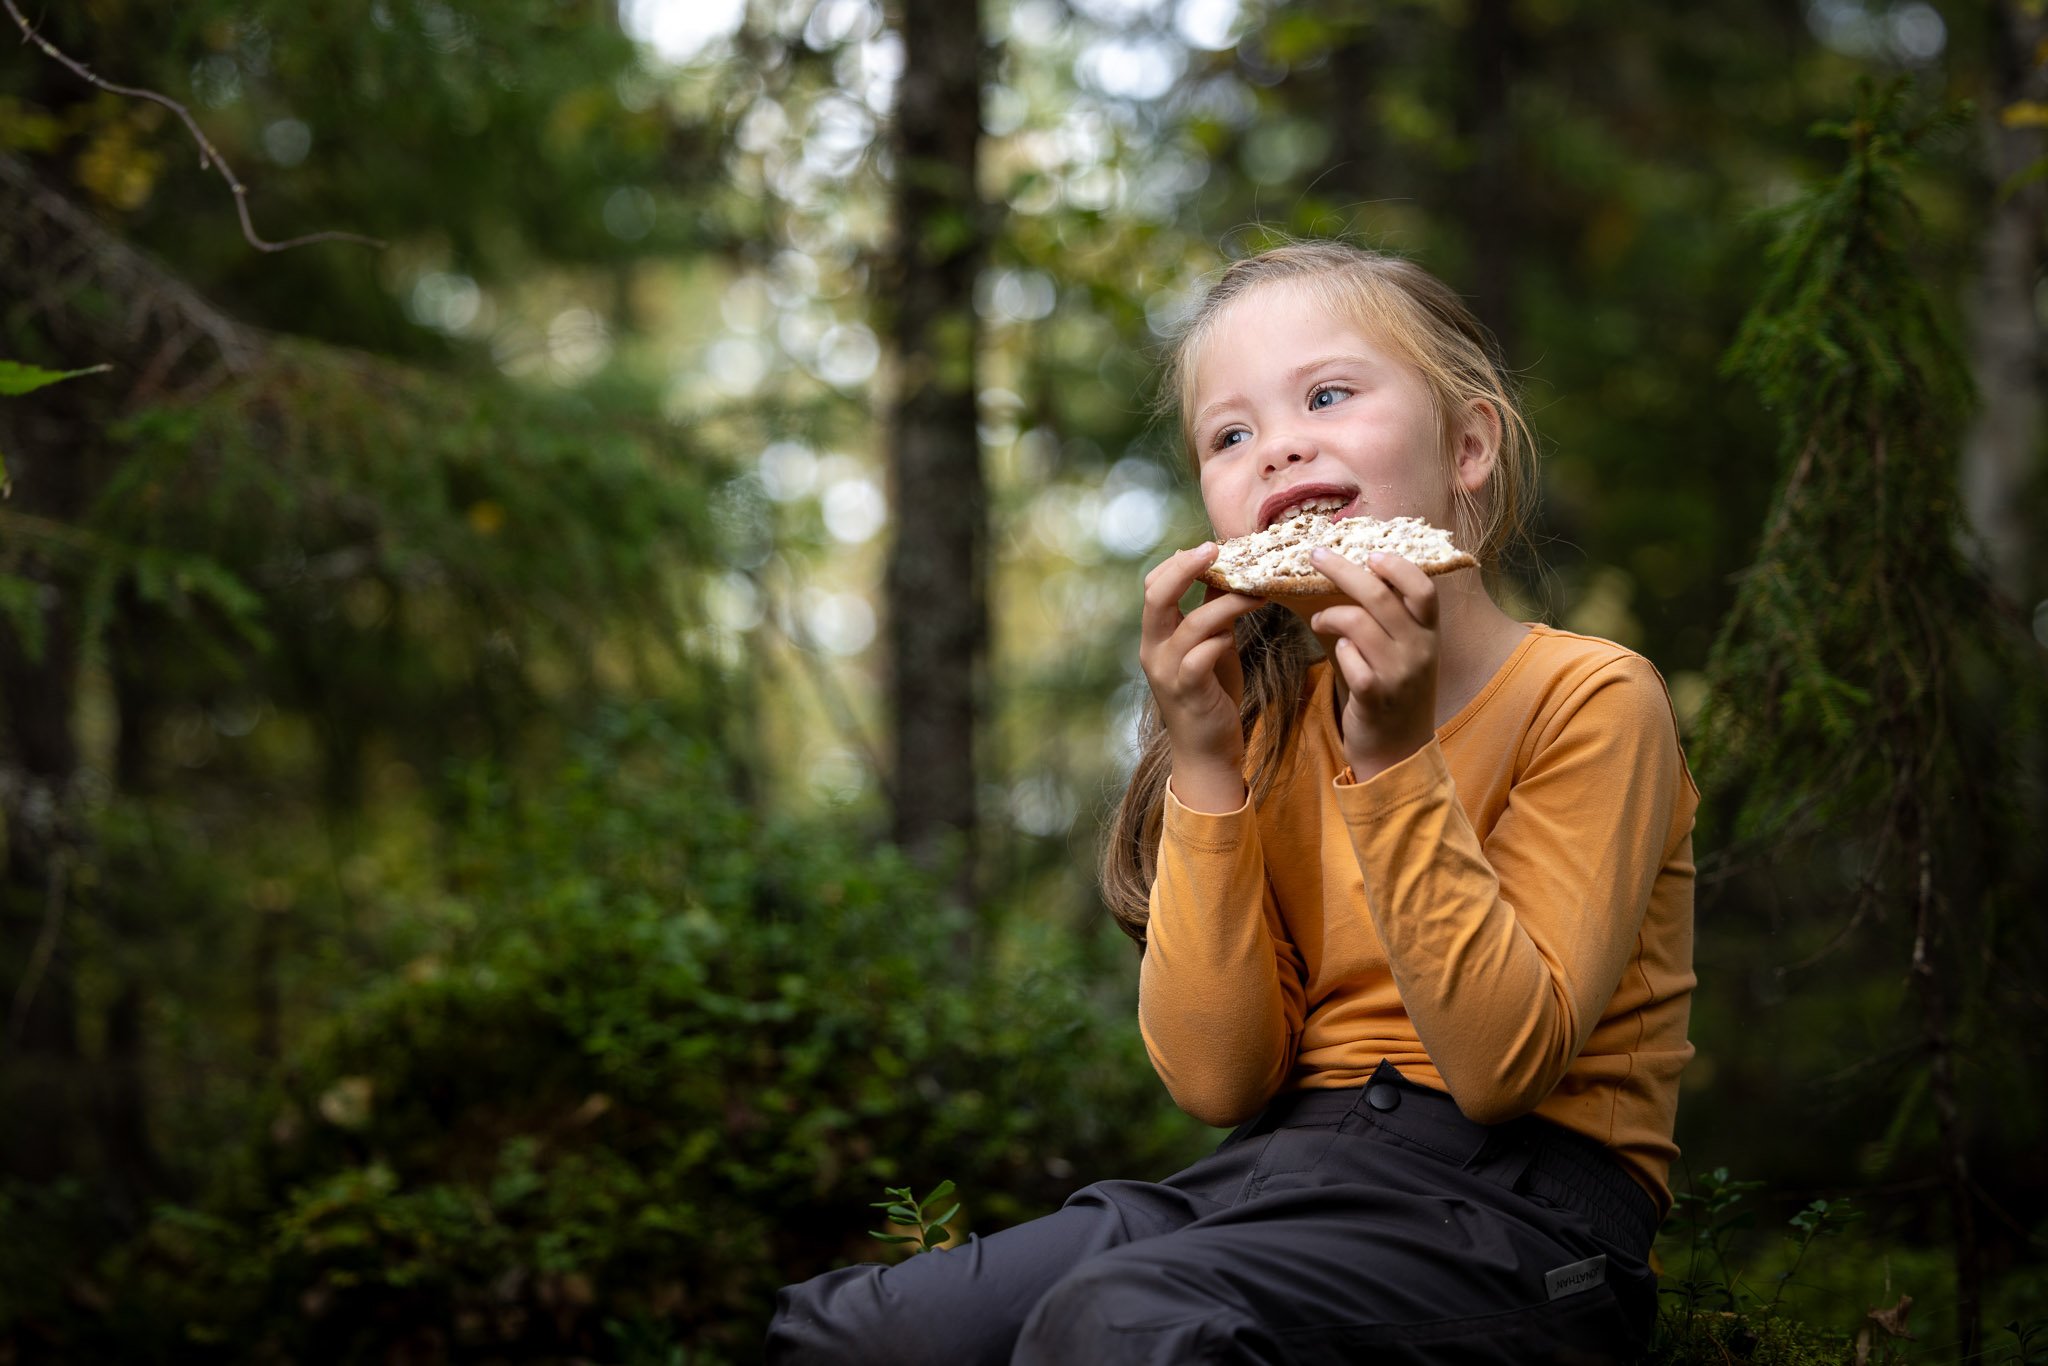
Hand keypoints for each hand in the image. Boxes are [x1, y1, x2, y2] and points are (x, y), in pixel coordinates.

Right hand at [1139, 543, 1267, 811]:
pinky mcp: (1188, 691)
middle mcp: (1153, 650)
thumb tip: (1229, 575)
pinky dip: (1222, 638)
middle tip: (1216, 549)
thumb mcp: (1212, 646)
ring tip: (1258, 591)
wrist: (1207, 752)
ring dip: (1227, 602)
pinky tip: (1241, 632)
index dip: (1178, 562)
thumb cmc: (1211, 695)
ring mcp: (1167, 671)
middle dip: (1186, 567)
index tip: (1211, 548)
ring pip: (1191, 623)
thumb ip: (1213, 614)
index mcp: (1156, 636)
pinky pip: (1201, 655)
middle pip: (1157, 595)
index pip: (1154, 585)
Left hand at [1307, 548, 1439, 781]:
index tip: (1370, 553)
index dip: (1397, 566)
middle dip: (1343, 570)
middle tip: (1315, 555)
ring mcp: (1398, 674)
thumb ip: (1394, 618)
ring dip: (1330, 615)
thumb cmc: (1397, 692)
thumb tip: (1360, 571)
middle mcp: (1419, 651)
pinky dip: (1337, 650)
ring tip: (1319, 620)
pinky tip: (1337, 654)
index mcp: (1429, 635)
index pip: (1423, 588)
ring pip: (1357, 622)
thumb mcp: (1408, 653)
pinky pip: (1347, 657)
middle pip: (1380, 596)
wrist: (1399, 752)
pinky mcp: (1374, 696)